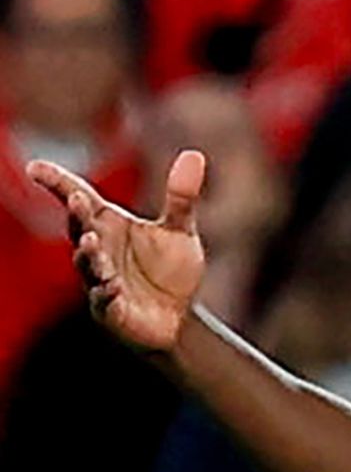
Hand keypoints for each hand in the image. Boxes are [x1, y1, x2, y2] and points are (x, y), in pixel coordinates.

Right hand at [27, 150, 207, 354]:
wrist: (178, 317)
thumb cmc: (169, 271)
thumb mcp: (180, 231)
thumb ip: (181, 197)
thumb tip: (194, 154)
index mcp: (108, 224)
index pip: (78, 198)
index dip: (57, 182)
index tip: (36, 167)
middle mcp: (98, 249)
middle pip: (80, 229)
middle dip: (77, 216)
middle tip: (76, 200)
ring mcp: (100, 279)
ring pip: (87, 264)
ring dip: (88, 253)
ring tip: (92, 240)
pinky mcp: (112, 309)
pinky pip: (104, 300)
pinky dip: (106, 293)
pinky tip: (111, 286)